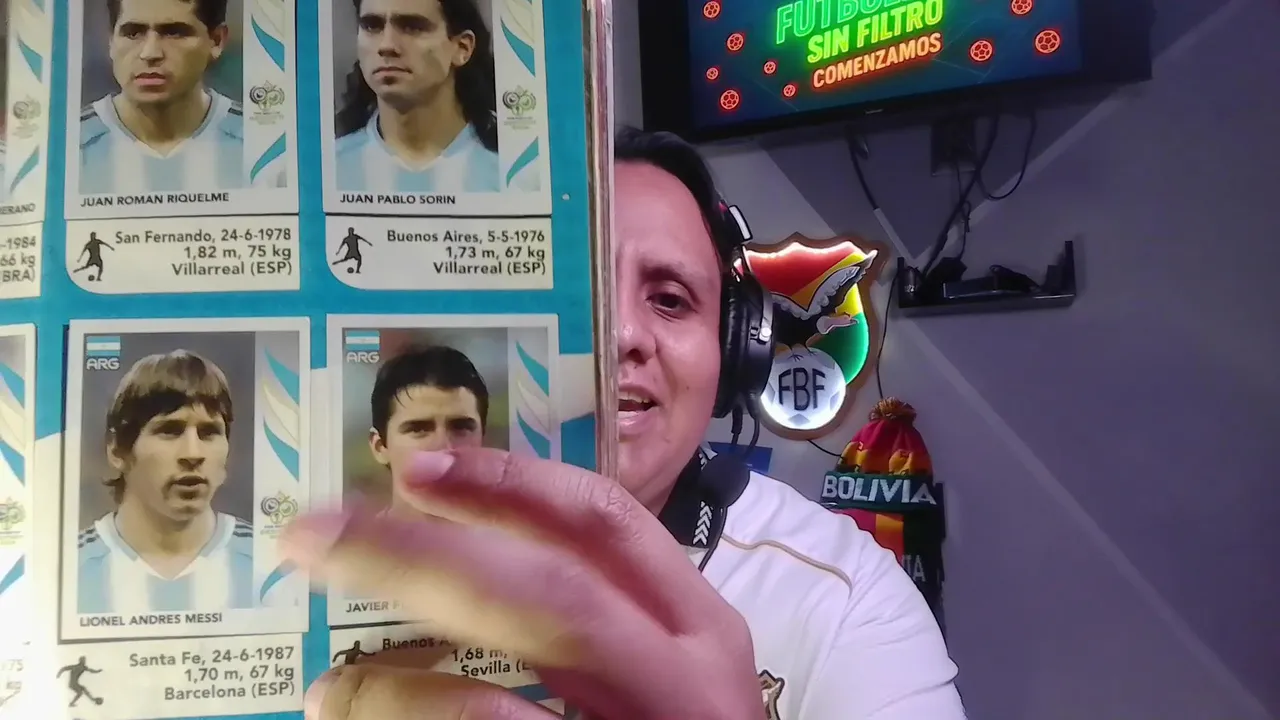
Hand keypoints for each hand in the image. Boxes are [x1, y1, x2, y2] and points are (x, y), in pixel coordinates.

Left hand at [283, 449, 764, 719]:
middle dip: (423, 558)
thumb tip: (445, 570)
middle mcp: (681, 681)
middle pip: (547, 595)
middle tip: (318, 534)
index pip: (606, 524)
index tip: (419, 467)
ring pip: (492, 709)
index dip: (510, 486)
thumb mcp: (651, 670)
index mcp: (695, 627)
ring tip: (330, 689)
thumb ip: (582, 623)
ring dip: (391, 691)